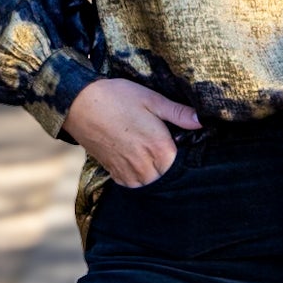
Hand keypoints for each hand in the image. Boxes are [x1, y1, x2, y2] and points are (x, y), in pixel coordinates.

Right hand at [63, 78, 200, 187]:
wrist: (79, 104)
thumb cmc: (117, 98)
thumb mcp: (152, 99)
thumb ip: (179, 113)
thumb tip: (203, 120)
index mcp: (160, 148)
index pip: (183, 164)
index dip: (183, 153)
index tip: (179, 141)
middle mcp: (145, 166)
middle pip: (167, 176)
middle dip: (169, 165)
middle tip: (162, 146)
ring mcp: (128, 172)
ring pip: (150, 183)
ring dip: (154, 173)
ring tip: (149, 154)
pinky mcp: (113, 173)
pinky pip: (132, 184)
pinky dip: (137, 176)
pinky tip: (136, 160)